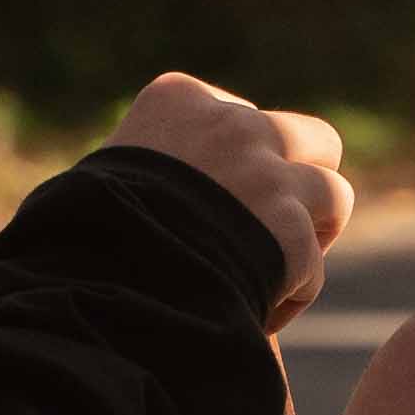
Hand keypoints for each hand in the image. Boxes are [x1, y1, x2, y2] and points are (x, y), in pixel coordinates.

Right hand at [113, 70, 354, 320]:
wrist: (96, 276)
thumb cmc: (81, 235)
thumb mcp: (106, 176)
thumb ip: (154, 167)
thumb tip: (172, 194)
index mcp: (179, 99)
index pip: (241, 117)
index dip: (242, 166)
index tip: (219, 207)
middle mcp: (231, 125)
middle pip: (310, 138)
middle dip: (299, 182)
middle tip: (271, 229)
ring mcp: (266, 175)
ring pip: (333, 193)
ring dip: (312, 236)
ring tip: (276, 271)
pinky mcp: (289, 231)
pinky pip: (313, 264)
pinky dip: (291, 294)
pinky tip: (255, 315)